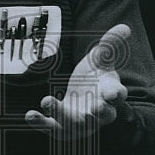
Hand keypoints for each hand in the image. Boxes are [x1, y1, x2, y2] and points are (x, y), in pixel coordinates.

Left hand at [25, 24, 129, 138]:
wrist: (82, 99)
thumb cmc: (95, 78)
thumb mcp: (101, 60)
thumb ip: (110, 45)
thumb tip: (125, 27)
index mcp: (111, 94)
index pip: (117, 96)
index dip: (115, 95)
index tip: (112, 93)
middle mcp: (98, 113)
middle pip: (102, 116)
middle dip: (98, 113)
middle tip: (95, 108)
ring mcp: (80, 122)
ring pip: (74, 124)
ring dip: (61, 114)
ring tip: (46, 101)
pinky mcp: (61, 127)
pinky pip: (51, 127)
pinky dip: (41, 122)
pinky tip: (30, 115)